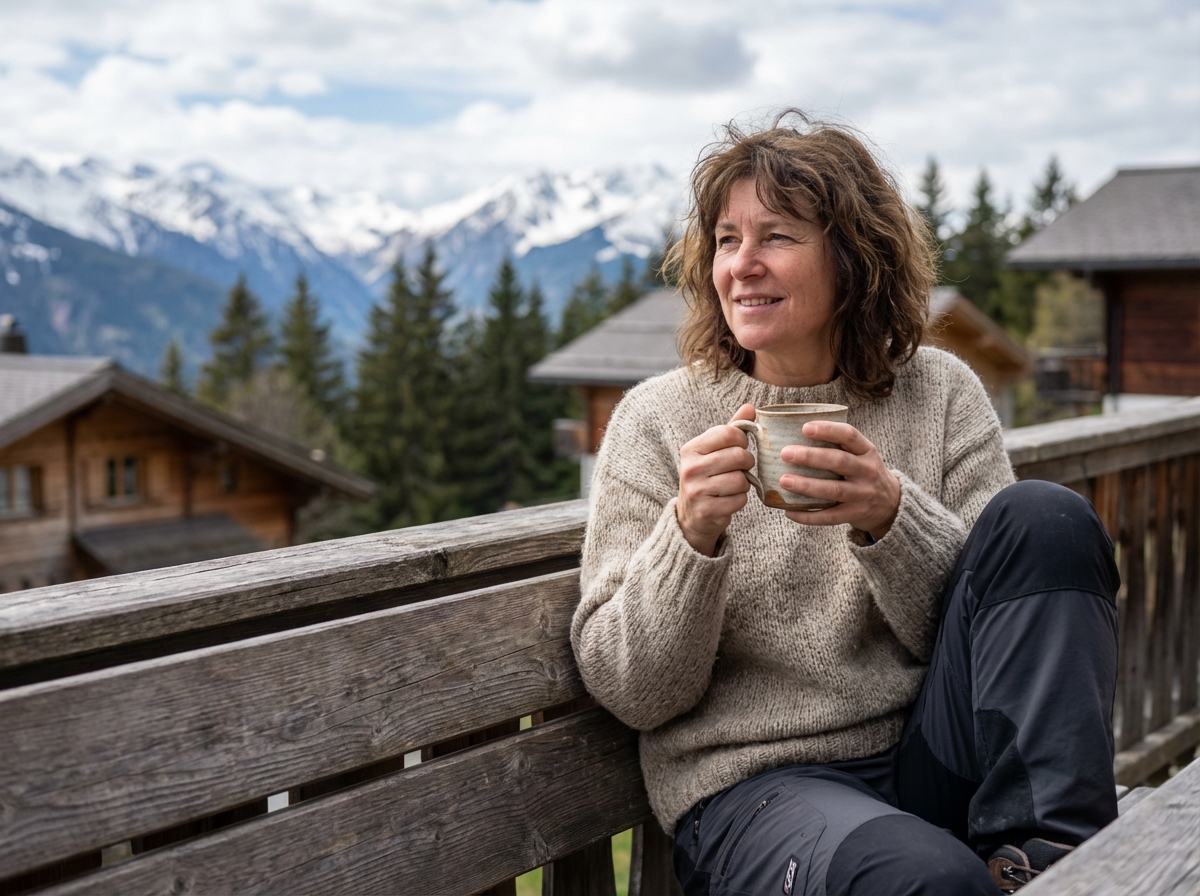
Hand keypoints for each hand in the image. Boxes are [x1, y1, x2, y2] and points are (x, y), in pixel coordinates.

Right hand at [676, 404, 756, 555]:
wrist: (691, 514)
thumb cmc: (707, 476)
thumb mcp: (714, 450)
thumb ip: (732, 428)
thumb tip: (750, 406)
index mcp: (691, 449)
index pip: (728, 433)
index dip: (742, 440)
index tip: (739, 447)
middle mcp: (690, 468)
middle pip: (738, 456)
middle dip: (747, 463)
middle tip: (740, 468)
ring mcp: (697, 491)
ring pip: (741, 480)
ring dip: (744, 483)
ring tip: (733, 484)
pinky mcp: (707, 510)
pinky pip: (740, 500)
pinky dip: (740, 500)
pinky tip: (728, 499)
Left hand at [779, 421, 900, 540]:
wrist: (891, 504)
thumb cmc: (864, 473)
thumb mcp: (861, 455)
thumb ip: (839, 445)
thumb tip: (793, 434)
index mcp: (867, 451)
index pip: (849, 435)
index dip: (828, 430)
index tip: (805, 428)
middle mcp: (867, 471)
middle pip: (839, 461)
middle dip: (811, 457)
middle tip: (785, 453)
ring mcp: (863, 494)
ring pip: (834, 490)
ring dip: (807, 485)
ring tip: (784, 481)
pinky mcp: (855, 514)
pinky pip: (829, 516)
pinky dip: (808, 516)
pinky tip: (789, 511)